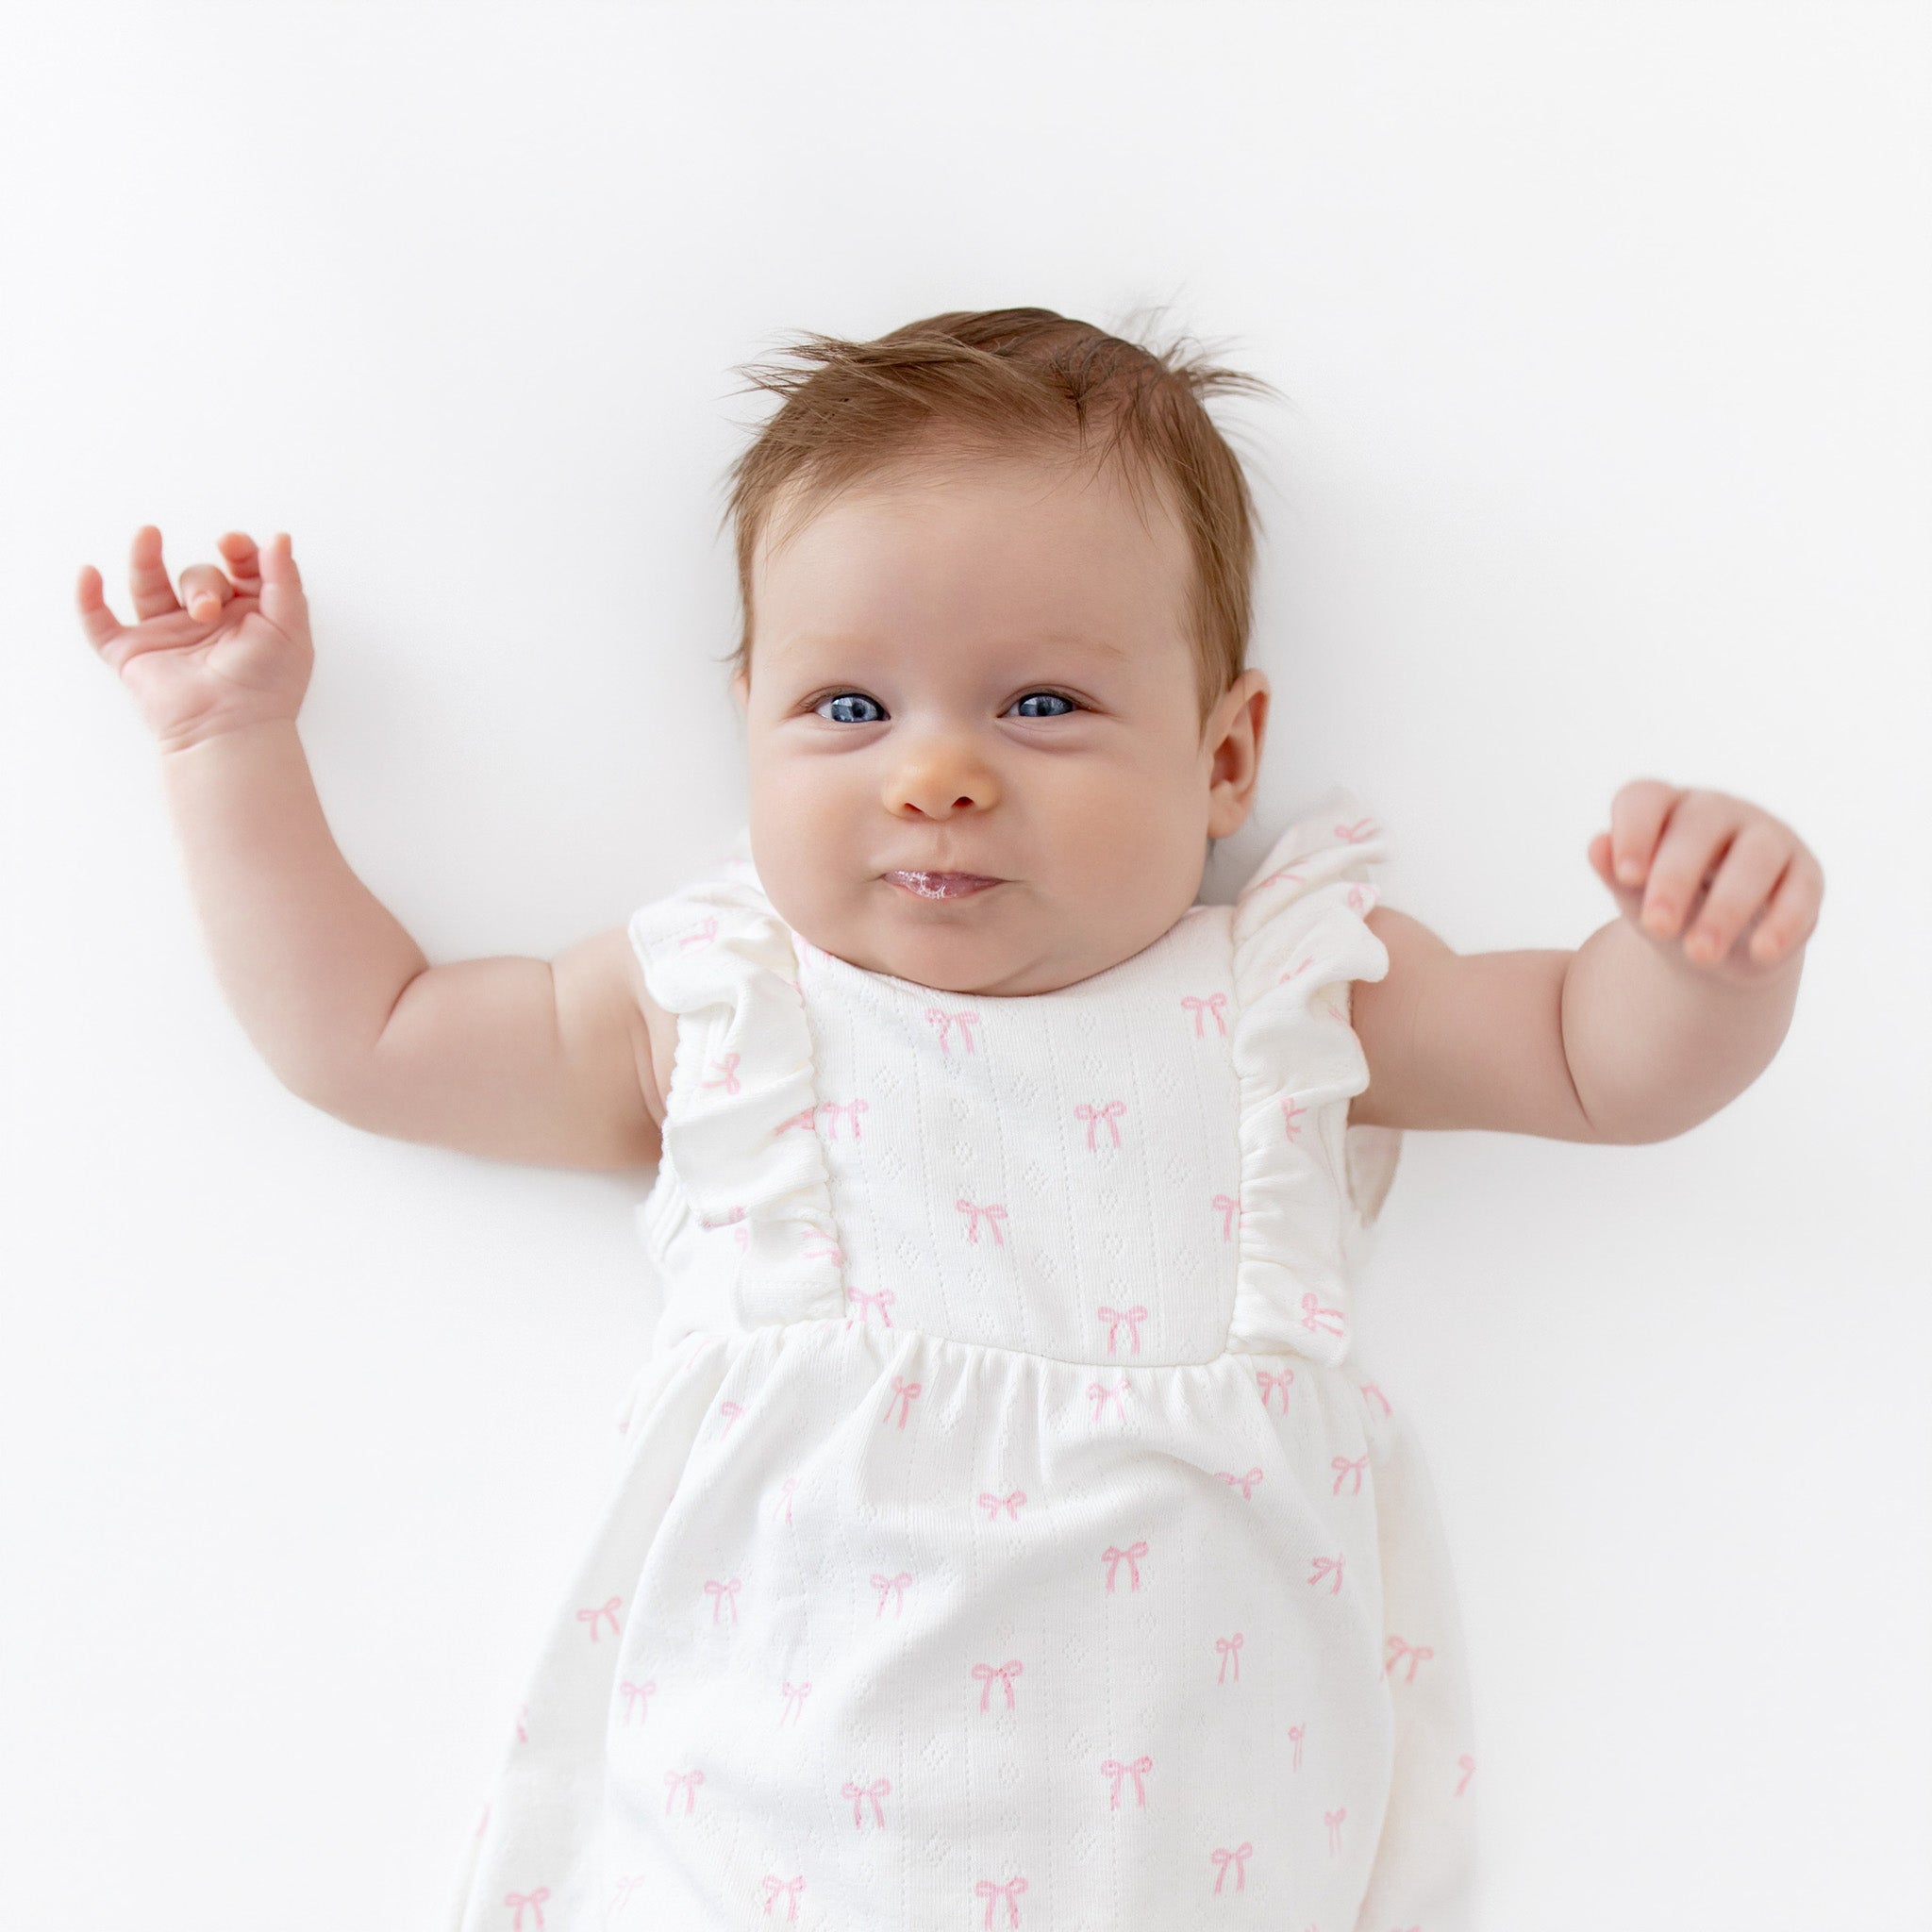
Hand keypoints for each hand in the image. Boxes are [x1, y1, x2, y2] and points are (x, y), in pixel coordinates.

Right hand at [77, 526, 313, 750]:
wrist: (231, 729)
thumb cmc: (268, 684)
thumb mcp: (289, 626)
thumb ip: (284, 579)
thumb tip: (279, 537)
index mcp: (248, 614)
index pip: (238, 566)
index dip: (237, 548)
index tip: (233, 544)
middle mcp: (208, 622)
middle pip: (198, 576)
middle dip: (202, 581)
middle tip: (207, 610)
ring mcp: (168, 635)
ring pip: (149, 585)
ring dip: (145, 559)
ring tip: (149, 535)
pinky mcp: (134, 653)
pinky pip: (101, 623)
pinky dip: (89, 599)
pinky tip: (88, 573)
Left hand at [1586, 780, 1822, 986]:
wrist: (1714, 944)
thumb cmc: (1668, 905)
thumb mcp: (1636, 896)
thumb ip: (1617, 874)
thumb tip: (1596, 846)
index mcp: (1667, 809)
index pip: (1646, 798)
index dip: (1635, 831)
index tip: (1626, 875)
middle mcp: (1719, 812)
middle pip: (1699, 828)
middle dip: (1675, 879)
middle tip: (1657, 927)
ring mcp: (1768, 837)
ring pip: (1755, 859)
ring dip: (1727, 908)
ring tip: (1700, 954)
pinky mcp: (1806, 873)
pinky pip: (1801, 892)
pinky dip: (1782, 923)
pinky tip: (1762, 953)